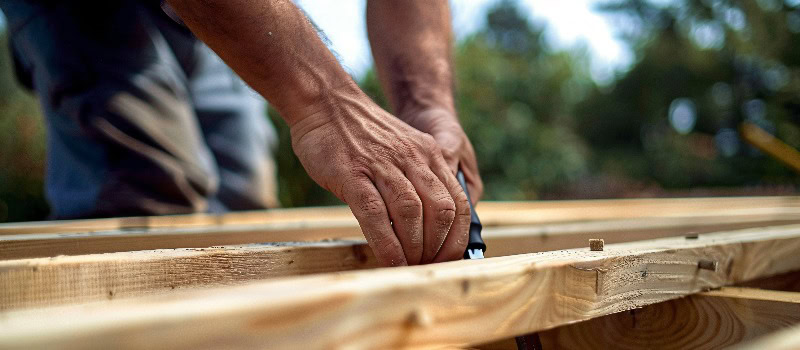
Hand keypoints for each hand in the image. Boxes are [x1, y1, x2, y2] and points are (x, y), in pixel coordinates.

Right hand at [290, 86, 470, 265]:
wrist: (325, 101)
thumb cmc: (361, 133)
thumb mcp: (403, 147)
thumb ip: (418, 177)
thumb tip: (428, 223)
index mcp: (429, 155)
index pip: (459, 203)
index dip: (458, 237)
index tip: (449, 258)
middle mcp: (412, 159)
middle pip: (441, 212)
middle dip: (438, 248)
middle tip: (426, 267)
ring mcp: (382, 166)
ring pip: (412, 214)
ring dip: (414, 248)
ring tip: (408, 266)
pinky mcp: (353, 175)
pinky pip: (375, 213)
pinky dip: (386, 242)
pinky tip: (388, 259)